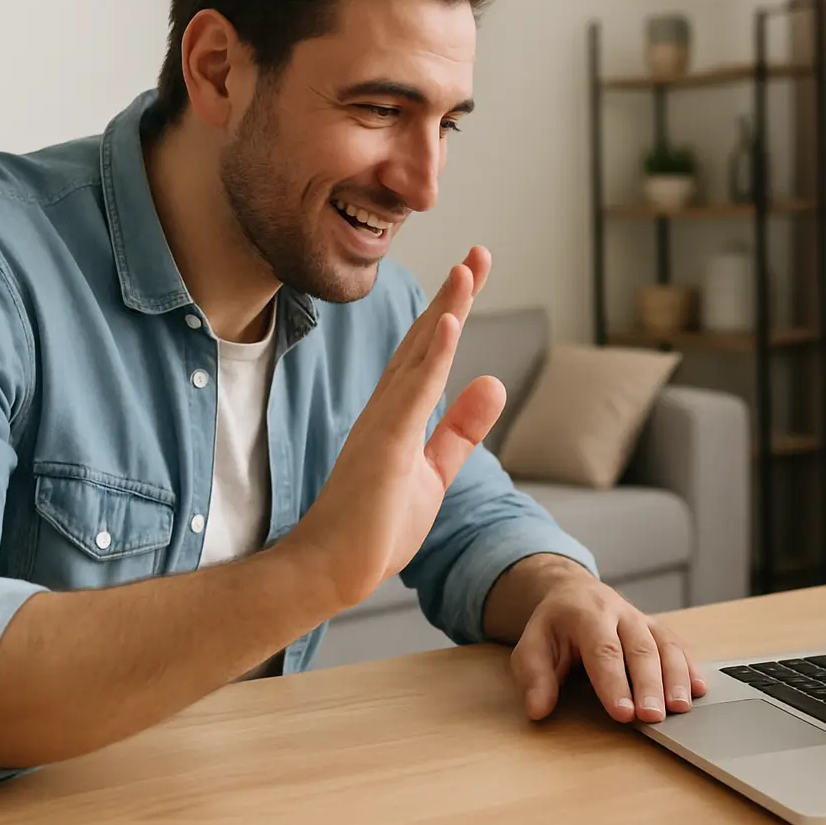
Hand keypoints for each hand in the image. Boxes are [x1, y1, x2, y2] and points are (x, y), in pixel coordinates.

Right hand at [278, 246, 503, 611]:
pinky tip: (450, 322)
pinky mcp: (385, 445)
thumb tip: (494, 382)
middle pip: (427, 339)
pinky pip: (413, 392)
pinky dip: (434, 355)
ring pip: (420, 355)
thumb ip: (461, 430)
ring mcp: (385, 423)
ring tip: (468, 270)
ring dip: (446, 309)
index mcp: (399, 413)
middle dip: (454, 294)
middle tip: (480, 253)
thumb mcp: (433, 471)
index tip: (475, 270)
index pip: (432, 350)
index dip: (454, 308)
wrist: (331, 571)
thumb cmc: (375, 526)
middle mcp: (389, 407)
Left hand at [510, 575, 707, 724]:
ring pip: (665, 645)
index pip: (604, 650)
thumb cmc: (553, 626)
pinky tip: (699, 689)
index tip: (624, 713)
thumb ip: (534, 676)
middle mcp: (619, 612)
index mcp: (586, 614)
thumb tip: (538, 708)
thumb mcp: (531, 645)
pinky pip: (678, 645)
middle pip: (640, 649)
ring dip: (676, 678)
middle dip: (650, 684)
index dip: (614, 683)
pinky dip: (690, 667)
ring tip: (681, 708)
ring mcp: (642, 619)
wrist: (574, 592)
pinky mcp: (657, 628)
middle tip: (654, 717)